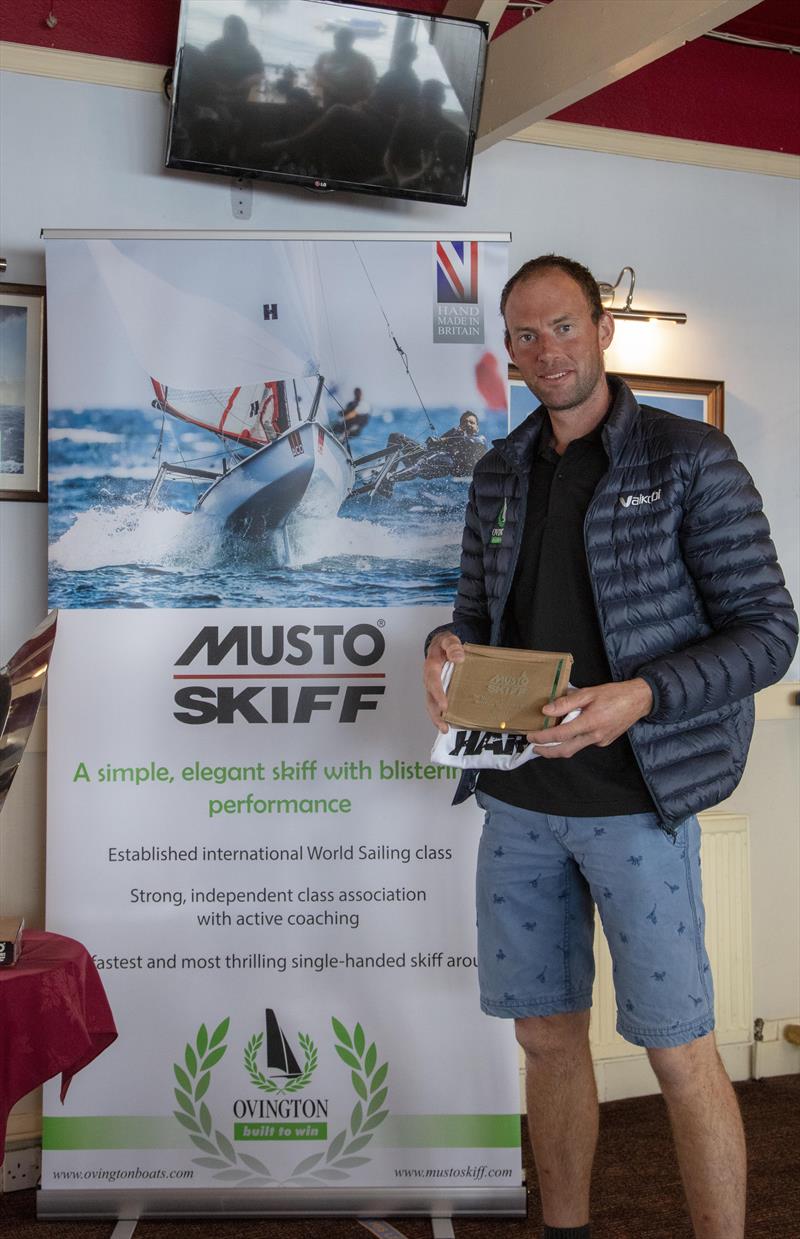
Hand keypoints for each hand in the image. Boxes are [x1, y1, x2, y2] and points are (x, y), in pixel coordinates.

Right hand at [424, 631, 464, 732]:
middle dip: (435, 713)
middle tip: (443, 725)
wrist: (440, 645)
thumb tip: (458, 657)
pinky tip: (450, 723)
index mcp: (431, 666)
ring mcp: (433, 686)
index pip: (433, 682)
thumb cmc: (445, 644)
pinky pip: (437, 703)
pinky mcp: (438, 691)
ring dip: (437, 718)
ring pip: (431, 704)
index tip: (444, 706)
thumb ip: (452, 646)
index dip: (438, 694)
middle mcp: (430, 679)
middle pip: (429, 698)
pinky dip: (441, 714)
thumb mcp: (449, 640)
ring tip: (445, 729)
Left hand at [526, 678, 653, 757]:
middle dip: (547, 751)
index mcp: (590, 722)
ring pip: (574, 748)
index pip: (560, 735)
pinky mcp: (604, 742)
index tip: (531, 736)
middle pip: (565, 750)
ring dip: (559, 747)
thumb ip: (566, 702)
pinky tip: (569, 730)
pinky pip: (584, 743)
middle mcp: (595, 736)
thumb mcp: (589, 693)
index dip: (543, 737)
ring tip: (546, 740)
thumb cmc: (614, 694)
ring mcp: (600, 741)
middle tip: (533, 747)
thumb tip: (546, 710)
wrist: (639, 700)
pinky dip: (573, 739)